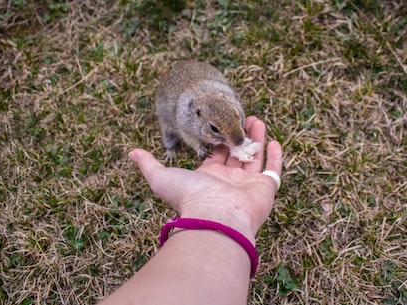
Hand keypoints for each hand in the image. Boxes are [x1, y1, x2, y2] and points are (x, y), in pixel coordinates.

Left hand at [129, 116, 281, 242]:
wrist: (216, 217)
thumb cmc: (189, 197)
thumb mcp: (161, 176)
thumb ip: (149, 164)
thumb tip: (131, 153)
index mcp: (208, 177)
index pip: (216, 155)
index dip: (219, 139)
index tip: (222, 123)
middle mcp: (228, 181)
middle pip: (235, 153)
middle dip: (238, 134)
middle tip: (242, 117)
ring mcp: (247, 185)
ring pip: (254, 157)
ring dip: (256, 138)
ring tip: (256, 119)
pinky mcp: (265, 188)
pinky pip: (273, 170)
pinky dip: (275, 157)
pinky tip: (275, 141)